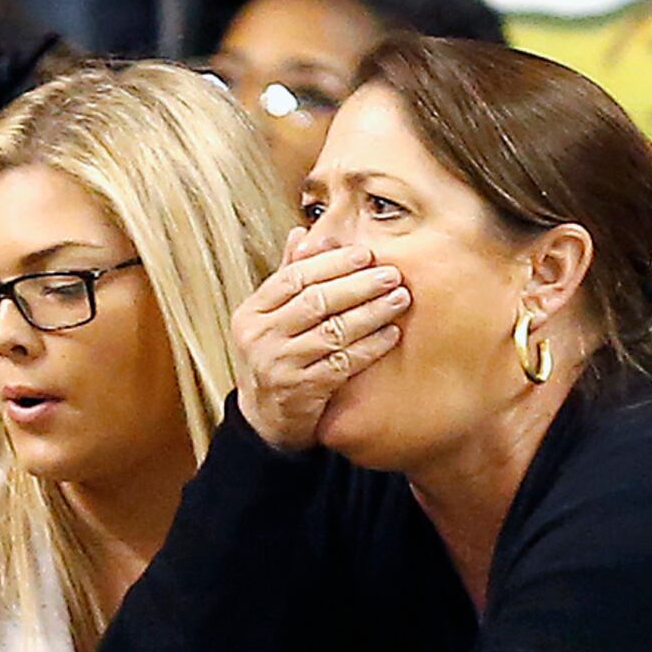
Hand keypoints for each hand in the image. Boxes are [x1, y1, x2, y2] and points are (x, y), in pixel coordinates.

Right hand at [232, 237, 408, 452]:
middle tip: (391, 274)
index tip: (365, 254)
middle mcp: (260, 338)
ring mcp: (278, 365)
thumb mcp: (270, 317)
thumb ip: (287, 277)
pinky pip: (343, 362)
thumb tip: (302, 234)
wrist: (266, 417)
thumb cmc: (275, 357)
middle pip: (315, 301)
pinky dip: (370, 346)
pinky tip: (390, 333)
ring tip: (399, 299)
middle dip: (359, 285)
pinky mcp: (301, 390)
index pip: (293, 277)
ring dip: (371, 313)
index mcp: (251, 313)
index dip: (332, 263)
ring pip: (333, 331)